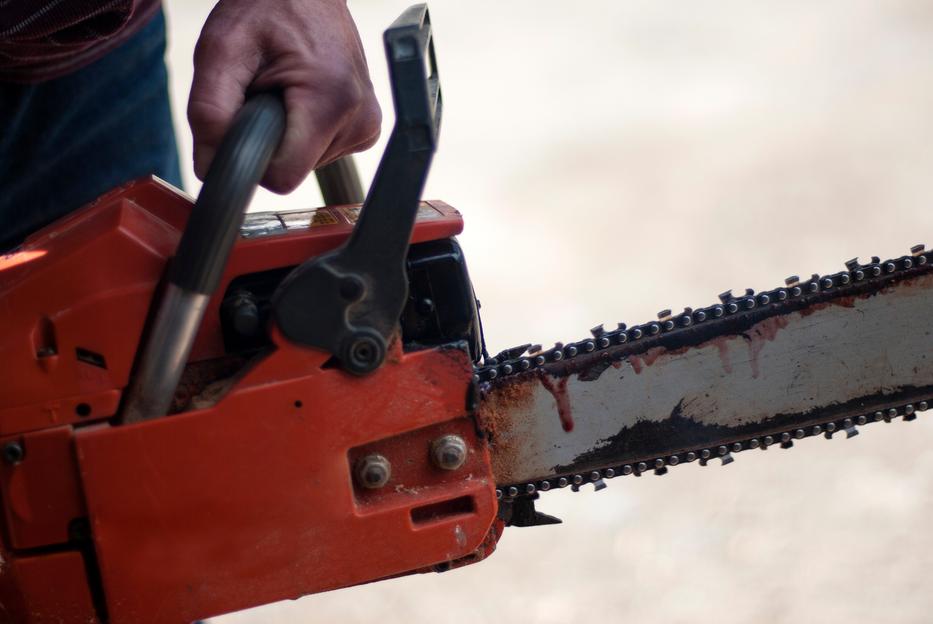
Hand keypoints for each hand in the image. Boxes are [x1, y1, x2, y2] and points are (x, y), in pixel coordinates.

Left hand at [188, 0, 380, 192]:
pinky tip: (300, 96)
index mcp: (332, 101)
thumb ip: (209, 112)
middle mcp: (360, 119)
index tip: (243, 123)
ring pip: (305, 164)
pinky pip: (320, 152)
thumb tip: (210, 168)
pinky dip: (302, 131)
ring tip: (282, 87)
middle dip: (268, 140)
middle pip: (293, 171)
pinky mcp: (367, 127)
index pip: (283, 177)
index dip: (252, 159)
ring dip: (284, 133)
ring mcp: (368, 125)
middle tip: (264, 91)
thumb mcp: (221, 49)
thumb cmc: (265, 7)